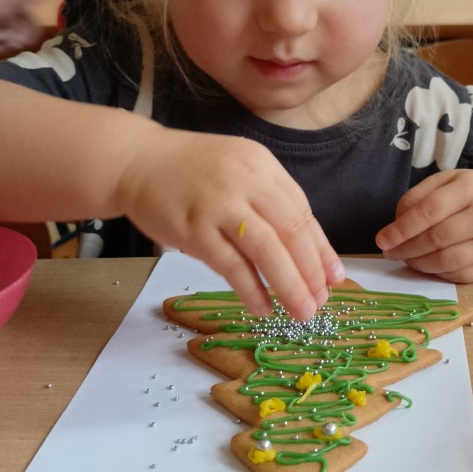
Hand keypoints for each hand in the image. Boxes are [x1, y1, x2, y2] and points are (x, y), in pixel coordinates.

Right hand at [117, 131, 344, 319]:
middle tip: (321, 301)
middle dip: (311, 271)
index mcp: (262, 165)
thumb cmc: (190, 171)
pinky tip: (263, 307)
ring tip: (302, 311)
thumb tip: (303, 251)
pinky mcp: (193, 228)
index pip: (301, 211)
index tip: (335, 277)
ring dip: (289, 284)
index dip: (321, 248)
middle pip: (290, 230)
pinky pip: (230, 264)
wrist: (137, 161)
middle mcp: (245, 180)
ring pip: (266, 249)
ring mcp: (218, 204)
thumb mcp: (237, 169)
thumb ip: (266, 200)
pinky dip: (252, 289)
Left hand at [375, 170, 472, 282]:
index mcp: (471, 189)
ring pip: (445, 261)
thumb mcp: (449, 181)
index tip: (382, 239)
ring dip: (418, 263)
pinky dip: (437, 273)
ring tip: (406, 258)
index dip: (402, 228)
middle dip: (406, 248)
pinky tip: (427, 265)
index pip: (429, 210)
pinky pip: (458, 275)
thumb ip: (419, 195)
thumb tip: (396, 223)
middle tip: (389, 252)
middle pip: (436, 238)